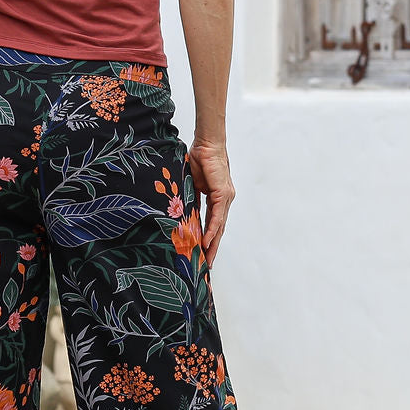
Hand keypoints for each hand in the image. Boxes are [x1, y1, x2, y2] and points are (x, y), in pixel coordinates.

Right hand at [186, 137, 234, 267]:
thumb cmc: (199, 160)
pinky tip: (207, 241)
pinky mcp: (223, 193)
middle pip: (220, 229)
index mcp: (218, 199)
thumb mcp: (192, 185)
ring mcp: (226, 197)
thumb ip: (191, 200)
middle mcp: (225, 200)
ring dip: (213, 243)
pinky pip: (217, 216)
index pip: (214, 224)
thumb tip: (183, 213)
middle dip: (213, 248)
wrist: (206, 144)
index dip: (210, 239)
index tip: (203, 253)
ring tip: (206, 258)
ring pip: (220, 226)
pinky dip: (212, 229)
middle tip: (207, 265)